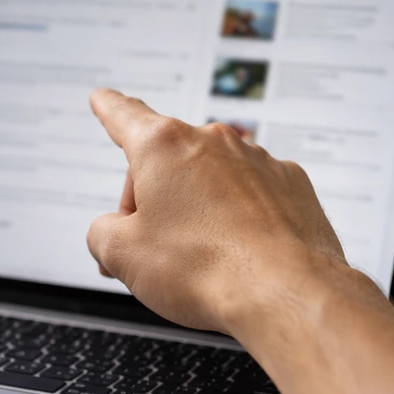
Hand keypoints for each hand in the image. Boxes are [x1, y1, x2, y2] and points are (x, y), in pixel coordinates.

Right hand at [86, 89, 348, 334]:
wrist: (286, 294)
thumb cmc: (206, 269)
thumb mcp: (122, 255)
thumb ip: (101, 233)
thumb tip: (111, 232)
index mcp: (163, 147)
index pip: (124, 116)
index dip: (108, 108)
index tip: (103, 98)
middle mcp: (212, 143)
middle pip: (165, 164)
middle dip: (150, 202)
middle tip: (146, 250)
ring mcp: (257, 162)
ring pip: (208, 182)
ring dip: (194, 212)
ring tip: (196, 260)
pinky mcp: (291, 187)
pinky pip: (249, 197)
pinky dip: (236, 220)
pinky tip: (234, 255)